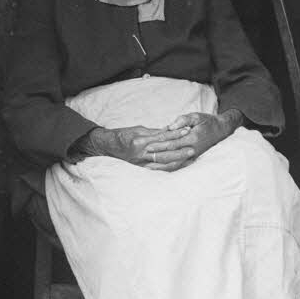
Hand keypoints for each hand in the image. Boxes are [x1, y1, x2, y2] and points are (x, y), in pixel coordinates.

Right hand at [71, 124, 193, 168]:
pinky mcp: (140, 168)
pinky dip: (169, 168)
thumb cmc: (122, 135)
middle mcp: (141, 152)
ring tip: (189, 157)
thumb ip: (154, 132)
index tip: (187, 130)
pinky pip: (157, 169)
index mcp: (141, 139)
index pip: (163, 136)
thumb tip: (169, 131)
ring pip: (163, 161)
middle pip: (165, 151)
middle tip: (193, 147)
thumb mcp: (138, 129)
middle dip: (180, 149)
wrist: (106, 146)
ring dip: (178, 159)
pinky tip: (179, 166)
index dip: (176, 133)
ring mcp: (141, 162)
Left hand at [140, 109, 242, 171]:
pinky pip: (179, 167)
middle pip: (171, 156)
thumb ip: (182, 120)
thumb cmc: (207, 121)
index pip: (172, 144)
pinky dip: (168, 169)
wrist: (221, 130)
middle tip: (144, 156)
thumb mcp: (196, 116)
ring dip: (161, 166)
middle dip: (156, 157)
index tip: (147, 146)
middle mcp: (192, 150)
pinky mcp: (192, 159)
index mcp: (192, 138)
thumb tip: (169, 127)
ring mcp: (192, 156)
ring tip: (148, 166)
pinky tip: (159, 169)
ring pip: (174, 165)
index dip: (159, 146)